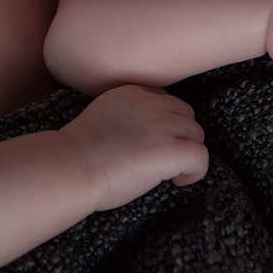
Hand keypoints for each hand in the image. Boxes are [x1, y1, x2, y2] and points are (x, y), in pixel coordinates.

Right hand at [60, 85, 208, 210]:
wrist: (71, 167)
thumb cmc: (79, 153)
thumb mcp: (104, 117)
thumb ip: (128, 115)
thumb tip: (148, 136)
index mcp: (132, 92)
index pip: (166, 100)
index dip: (165, 124)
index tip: (153, 143)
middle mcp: (151, 103)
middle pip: (186, 114)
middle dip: (180, 136)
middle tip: (162, 158)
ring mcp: (161, 124)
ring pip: (196, 134)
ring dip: (187, 152)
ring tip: (169, 171)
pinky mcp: (168, 149)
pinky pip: (200, 156)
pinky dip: (195, 170)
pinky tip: (178, 179)